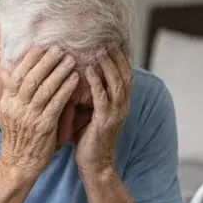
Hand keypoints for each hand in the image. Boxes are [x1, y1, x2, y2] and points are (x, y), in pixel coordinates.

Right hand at [0, 46, 79, 175]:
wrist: (19, 162)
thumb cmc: (17, 135)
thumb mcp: (7, 112)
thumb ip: (9, 91)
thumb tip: (5, 70)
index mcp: (7, 102)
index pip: (16, 75)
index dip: (29, 60)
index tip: (41, 47)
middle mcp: (17, 107)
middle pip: (32, 78)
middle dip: (47, 61)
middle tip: (60, 49)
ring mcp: (30, 117)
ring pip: (45, 88)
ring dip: (59, 72)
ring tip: (70, 60)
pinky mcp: (44, 126)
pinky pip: (57, 103)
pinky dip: (66, 89)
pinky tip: (75, 79)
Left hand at [74, 47, 130, 176]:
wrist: (94, 164)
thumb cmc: (88, 138)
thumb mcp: (90, 113)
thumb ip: (89, 95)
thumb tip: (77, 76)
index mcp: (120, 102)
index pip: (124, 73)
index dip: (119, 56)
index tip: (110, 39)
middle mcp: (122, 105)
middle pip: (124, 73)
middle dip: (115, 54)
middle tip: (106, 37)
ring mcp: (115, 113)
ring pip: (116, 82)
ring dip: (107, 63)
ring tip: (98, 47)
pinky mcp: (105, 121)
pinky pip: (102, 97)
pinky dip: (96, 81)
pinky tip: (88, 69)